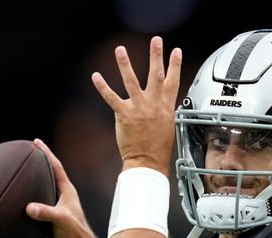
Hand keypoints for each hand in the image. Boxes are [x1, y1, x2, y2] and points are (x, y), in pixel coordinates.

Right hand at [26, 138, 101, 237]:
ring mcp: (55, 205)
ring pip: (42, 187)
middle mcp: (61, 196)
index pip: (55, 167)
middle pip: (48, 173)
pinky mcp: (49, 216)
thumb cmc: (75, 235)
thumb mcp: (61, 221)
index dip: (46, 153)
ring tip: (20, 170)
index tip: (36, 142)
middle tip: (26, 151)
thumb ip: (46, 213)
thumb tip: (29, 208)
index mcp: (67, 191)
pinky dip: (28, 196)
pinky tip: (17, 196)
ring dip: (32, 179)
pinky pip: (36, 201)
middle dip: (38, 161)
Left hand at [92, 36, 181, 175]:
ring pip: (131, 81)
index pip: (172, 81)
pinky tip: (96, 76)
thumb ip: (164, 111)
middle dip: (156, 56)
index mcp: (166, 107)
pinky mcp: (124, 115)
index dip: (174, 65)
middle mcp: (153, 104)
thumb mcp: (168, 126)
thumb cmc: (158, 149)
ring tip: (120, 50)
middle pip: (156, 75)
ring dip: (125, 64)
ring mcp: (138, 108)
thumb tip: (164, 104)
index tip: (176, 51)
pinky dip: (102, 87)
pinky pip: (111, 98)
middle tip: (156, 41)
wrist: (147, 163)